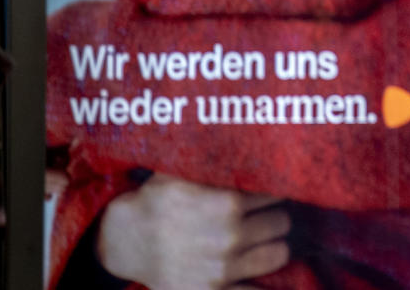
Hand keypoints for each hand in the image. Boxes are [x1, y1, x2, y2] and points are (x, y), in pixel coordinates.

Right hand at [96, 173, 289, 289]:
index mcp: (226, 203)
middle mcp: (230, 236)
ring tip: (261, 238)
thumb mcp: (184, 169)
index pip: (276, 193)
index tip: (268, 190)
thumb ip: (218, 157)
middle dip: (274, 216)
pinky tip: (268, 277)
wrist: (126, 241)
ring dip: (274, 245)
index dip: (274, 189)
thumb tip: (253, 135)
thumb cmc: (160, 199)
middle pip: (282, 222)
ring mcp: (224, 269)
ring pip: (280, 253)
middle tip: (263, 214)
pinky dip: (264, 285)